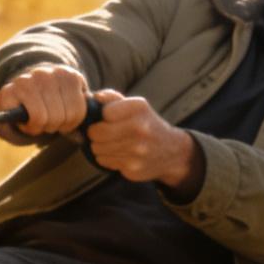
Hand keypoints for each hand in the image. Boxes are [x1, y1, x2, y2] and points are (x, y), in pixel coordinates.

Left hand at [0, 64, 90, 143]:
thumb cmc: (23, 113)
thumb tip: (4, 125)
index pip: (37, 117)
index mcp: (11, 91)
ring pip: (69, 113)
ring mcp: (52, 73)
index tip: (30, 125)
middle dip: (50, 127)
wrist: (35, 88)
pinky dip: (75, 116)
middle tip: (45, 124)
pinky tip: (66, 111)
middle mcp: (32, 77)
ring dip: (64, 123)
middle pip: (54, 118)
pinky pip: (81, 106)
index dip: (34, 128)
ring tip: (55, 119)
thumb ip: (5, 129)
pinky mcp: (71, 75)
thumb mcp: (9, 123)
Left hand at [86, 89, 203, 193]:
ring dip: (98, 146)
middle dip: (94, 133)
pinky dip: (105, 157)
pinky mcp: (132, 167)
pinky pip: (103, 160)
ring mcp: (137, 149)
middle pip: (96, 132)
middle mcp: (140, 128)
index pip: (104, 112)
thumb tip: (93, 97)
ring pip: (96, 148)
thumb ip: (112, 98)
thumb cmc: (145, 124)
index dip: (101, 116)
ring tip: (110, 143)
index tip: (107, 119)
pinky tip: (117, 154)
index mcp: (139, 108)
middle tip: (100, 133)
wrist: (171, 151)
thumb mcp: (135, 106)